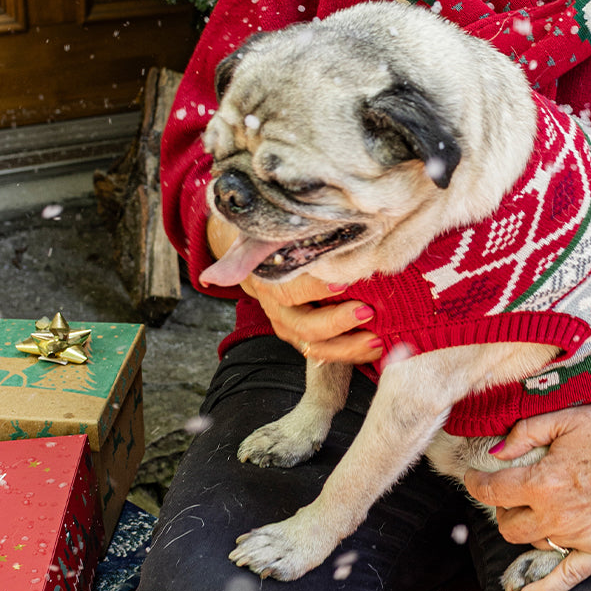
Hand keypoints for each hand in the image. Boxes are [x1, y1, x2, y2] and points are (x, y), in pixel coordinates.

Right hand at [206, 214, 380, 364]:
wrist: (259, 256)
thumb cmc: (268, 239)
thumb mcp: (258, 237)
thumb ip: (244, 253)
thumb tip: (211, 278)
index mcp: (268, 282)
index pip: (289, 290)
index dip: (316, 288)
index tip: (345, 281)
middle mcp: (279, 310)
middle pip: (305, 325)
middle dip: (337, 322)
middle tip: (368, 311)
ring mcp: (291, 325)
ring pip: (316, 346)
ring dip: (348, 347)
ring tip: (377, 339)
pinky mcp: (304, 334)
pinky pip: (326, 351)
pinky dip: (352, 352)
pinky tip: (378, 346)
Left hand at [464, 404, 590, 590]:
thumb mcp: (565, 419)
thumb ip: (525, 434)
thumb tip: (495, 452)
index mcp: (544, 482)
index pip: (494, 491)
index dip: (476, 484)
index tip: (474, 478)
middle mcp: (556, 515)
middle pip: (508, 524)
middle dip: (500, 507)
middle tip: (509, 491)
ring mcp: (577, 537)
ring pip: (532, 543)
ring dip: (524, 527)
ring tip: (532, 509)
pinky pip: (565, 579)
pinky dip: (542, 590)